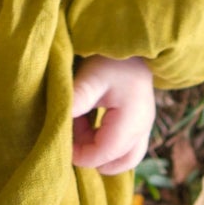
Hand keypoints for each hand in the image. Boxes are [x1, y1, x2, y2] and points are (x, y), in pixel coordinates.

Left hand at [70, 54, 155, 173]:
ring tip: (79, 125)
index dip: (78, 153)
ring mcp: (144, 127)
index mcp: (131, 121)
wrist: (134, 42)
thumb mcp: (92, 76)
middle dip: (89, 154)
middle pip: (115, 162)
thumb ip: (78, 99)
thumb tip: (59, 123)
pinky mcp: (140, 123)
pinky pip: (124, 147)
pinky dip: (104, 141)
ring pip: (122, 158)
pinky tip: (87, 121)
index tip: (58, 137)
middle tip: (70, 132)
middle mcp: (142, 129)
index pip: (102, 154)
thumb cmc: (112, 58)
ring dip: (97, 149)